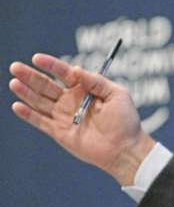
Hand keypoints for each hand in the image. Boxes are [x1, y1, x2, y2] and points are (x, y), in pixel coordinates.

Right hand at [9, 54, 154, 184]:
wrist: (125, 148)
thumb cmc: (125, 121)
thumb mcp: (116, 94)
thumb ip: (96, 81)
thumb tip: (76, 69)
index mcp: (84, 89)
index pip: (63, 73)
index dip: (50, 65)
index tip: (37, 58)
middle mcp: (71, 101)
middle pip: (46, 85)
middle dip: (30, 76)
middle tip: (15, 67)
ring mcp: (63, 116)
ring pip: (39, 101)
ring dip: (26, 92)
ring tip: (14, 82)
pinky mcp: (59, 132)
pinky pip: (40, 121)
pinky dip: (28, 114)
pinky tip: (17, 105)